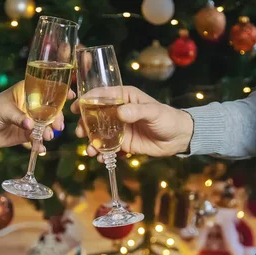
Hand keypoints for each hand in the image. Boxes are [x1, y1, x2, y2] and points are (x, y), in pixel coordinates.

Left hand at [0, 81, 74, 150]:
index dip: (60, 92)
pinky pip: (36, 140)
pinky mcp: (25, 135)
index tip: (71, 96)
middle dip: (56, 118)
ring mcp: (29, 121)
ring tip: (47, 137)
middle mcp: (30, 106)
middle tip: (57, 127)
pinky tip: (40, 150)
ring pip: (45, 126)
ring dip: (49, 132)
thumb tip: (31, 125)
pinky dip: (39, 145)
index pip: (46, 90)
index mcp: (25, 93)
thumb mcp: (2, 111)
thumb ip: (18, 117)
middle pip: (50, 111)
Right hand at [70, 86, 193, 160]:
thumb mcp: (153, 112)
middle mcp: (118, 111)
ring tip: (90, 150)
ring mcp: (119, 128)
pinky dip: (103, 153)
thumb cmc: (167, 118)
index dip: (87, 100)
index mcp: (124, 97)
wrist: (179, 138)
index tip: (76, 108)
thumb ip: (137, 111)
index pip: (101, 95)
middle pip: (95, 116)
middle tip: (81, 133)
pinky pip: (108, 147)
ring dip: (91, 142)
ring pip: (99, 133)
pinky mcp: (123, 143)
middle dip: (85, 125)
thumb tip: (120, 113)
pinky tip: (101, 158)